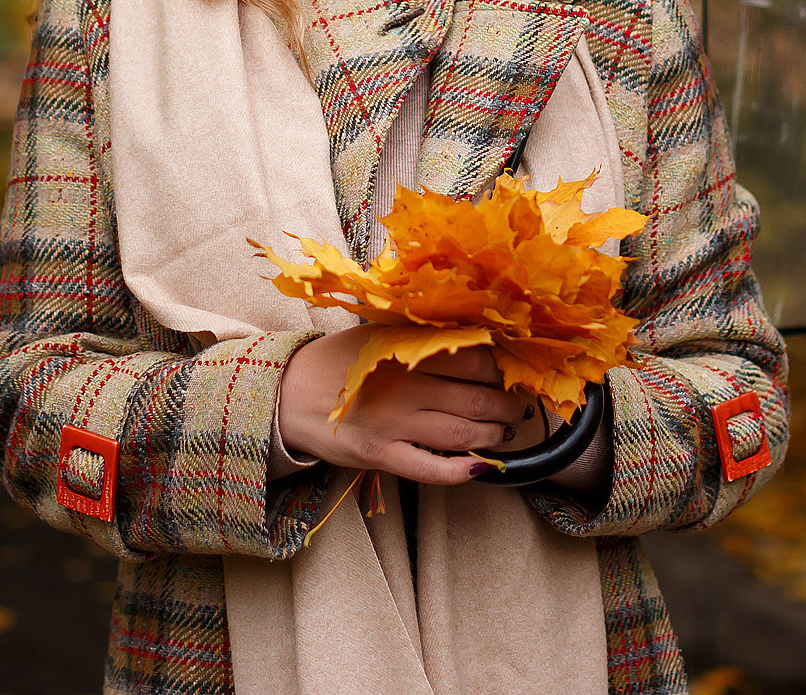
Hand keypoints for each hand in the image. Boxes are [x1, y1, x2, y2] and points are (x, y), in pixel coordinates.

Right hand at [278, 333, 542, 485]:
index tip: (510, 375)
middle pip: (477, 399)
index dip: (501, 371)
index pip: (474, 360)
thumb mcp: (380, 334)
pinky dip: (460, 472)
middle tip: (516, 408)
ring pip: (461, 434)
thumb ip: (423, 337)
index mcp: (406, 351)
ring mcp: (392, 424)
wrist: (289, 392)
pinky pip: (429, 469)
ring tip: (503, 433)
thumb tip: (480, 341)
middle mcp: (404, 386)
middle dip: (507, 407)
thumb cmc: (341, 362)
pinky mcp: (379, 456)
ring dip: (493, 436)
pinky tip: (479, 467)